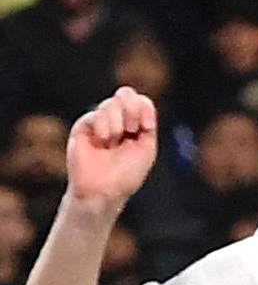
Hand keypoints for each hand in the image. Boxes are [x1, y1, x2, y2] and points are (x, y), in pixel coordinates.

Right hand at [65, 88, 157, 209]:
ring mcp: (99, 123)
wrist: (105, 189)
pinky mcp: (82, 127)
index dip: (143, 107)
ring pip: (111, 103)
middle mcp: (117, 121)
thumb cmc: (126, 174)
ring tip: (113, 141)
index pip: (140, 101)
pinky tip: (103, 141)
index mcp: (135, 126)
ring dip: (117, 122)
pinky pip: (95, 114)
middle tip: (131, 129)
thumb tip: (143, 101)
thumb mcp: (146, 148)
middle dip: (131, 109)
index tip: (146, 127)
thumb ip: (147, 124)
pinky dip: (103, 126)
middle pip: (125, 94)